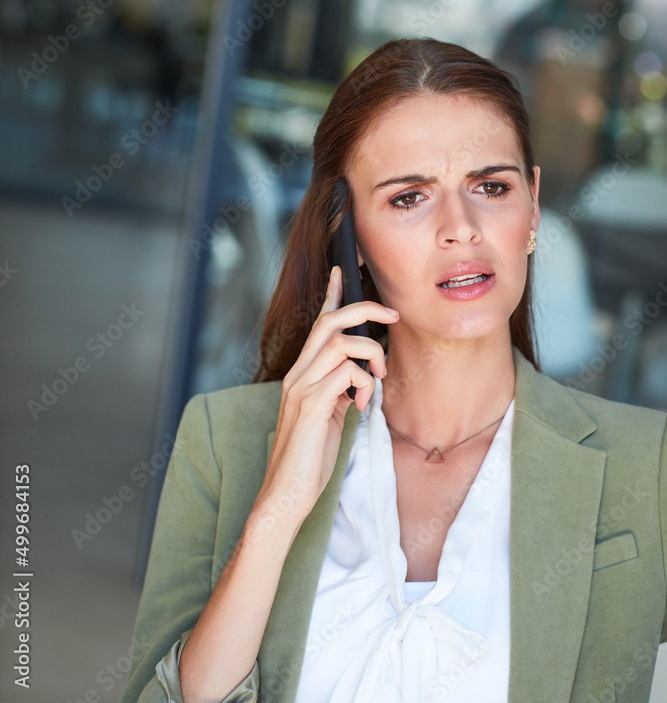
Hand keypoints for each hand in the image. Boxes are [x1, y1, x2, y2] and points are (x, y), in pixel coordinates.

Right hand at [257, 265, 398, 524]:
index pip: (316, 324)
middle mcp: (297, 374)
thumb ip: (338, 390)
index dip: (332, 295)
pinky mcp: (310, 405)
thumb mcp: (327, 416)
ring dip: (371, 354)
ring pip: (341, 343)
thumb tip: (360, 375)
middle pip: (330, 322)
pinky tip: (361, 407)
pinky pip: (346, 373)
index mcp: (301, 374)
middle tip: (392, 316)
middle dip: (365, 310)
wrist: (285, 495)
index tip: (344, 271)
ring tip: (379, 379)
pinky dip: (364, 384)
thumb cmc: (307, 459)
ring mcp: (301, 388)